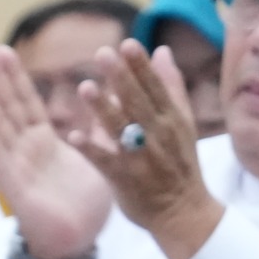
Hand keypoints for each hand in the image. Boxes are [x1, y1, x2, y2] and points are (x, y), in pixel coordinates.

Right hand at [0, 47, 117, 258]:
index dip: (14, 76)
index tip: (3, 49)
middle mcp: (26, 151)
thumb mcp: (97, 157)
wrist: (79, 243)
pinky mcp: (18, 190)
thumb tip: (110, 98)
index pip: (26, 102)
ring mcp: (19, 168)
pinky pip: (2, 162)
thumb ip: (99, 128)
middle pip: (8, 108)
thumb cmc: (84, 204)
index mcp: (44, 142)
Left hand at [72, 41, 223, 258]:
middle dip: (121, 79)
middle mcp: (158, 136)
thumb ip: (172, 86)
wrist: (185, 214)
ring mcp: (142, 159)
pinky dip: (91, 150)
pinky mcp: (126, 180)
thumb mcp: (183, 123)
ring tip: (85, 87)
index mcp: (172, 119)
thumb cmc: (180, 164)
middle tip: (103, 53)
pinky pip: (106, 163)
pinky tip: (74, 136)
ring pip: (121, 130)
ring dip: (103, 109)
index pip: (156, 88)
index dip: (142, 67)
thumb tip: (162, 50)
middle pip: (138, 103)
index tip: (128, 44)